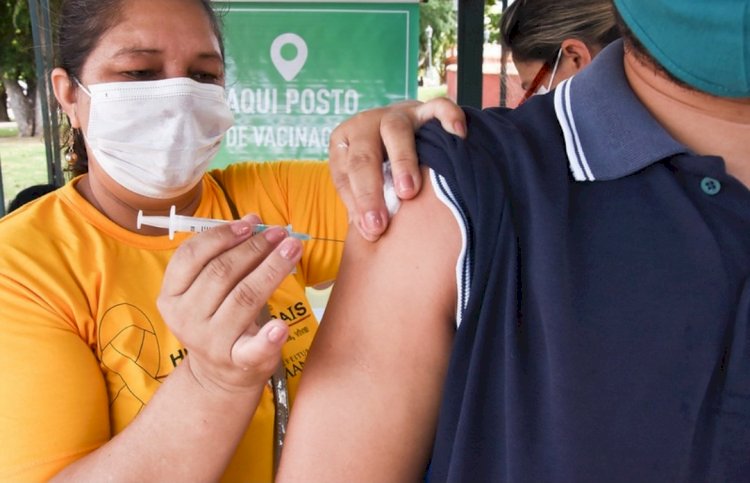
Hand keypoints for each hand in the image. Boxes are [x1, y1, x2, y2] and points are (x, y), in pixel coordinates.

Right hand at [157, 215, 302, 393]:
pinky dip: (268, 338)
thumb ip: (226, 254)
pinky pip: (253, 348)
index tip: (249, 224)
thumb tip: (253, 220)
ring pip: (244, 297)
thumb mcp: (208, 288)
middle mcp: (186, 318)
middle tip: (280, 233)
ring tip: (292, 248)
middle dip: (254, 247)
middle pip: (221, 273)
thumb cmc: (217, 317)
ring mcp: (211, 342)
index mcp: (171, 296)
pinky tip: (281, 326)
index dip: (221, 236)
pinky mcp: (237, 362)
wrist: (219, 373)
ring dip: (271, 268)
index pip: (191, 257)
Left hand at [329, 97, 465, 241]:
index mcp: (344, 141)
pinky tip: (458, 136)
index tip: (371, 231)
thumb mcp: (364, 180)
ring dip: (401, 162)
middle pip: (363, 155)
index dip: (356, 203)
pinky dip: (448, 118)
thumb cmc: (381, 164)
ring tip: (408, 191)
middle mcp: (367, 124)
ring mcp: (398, 114)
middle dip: (370, 192)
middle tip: (380, 223)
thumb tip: (370, 233)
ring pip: (396, 131)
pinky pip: (438, 107)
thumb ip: (362, 203)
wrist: (405, 128)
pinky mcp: (425, 109)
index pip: (344, 173)